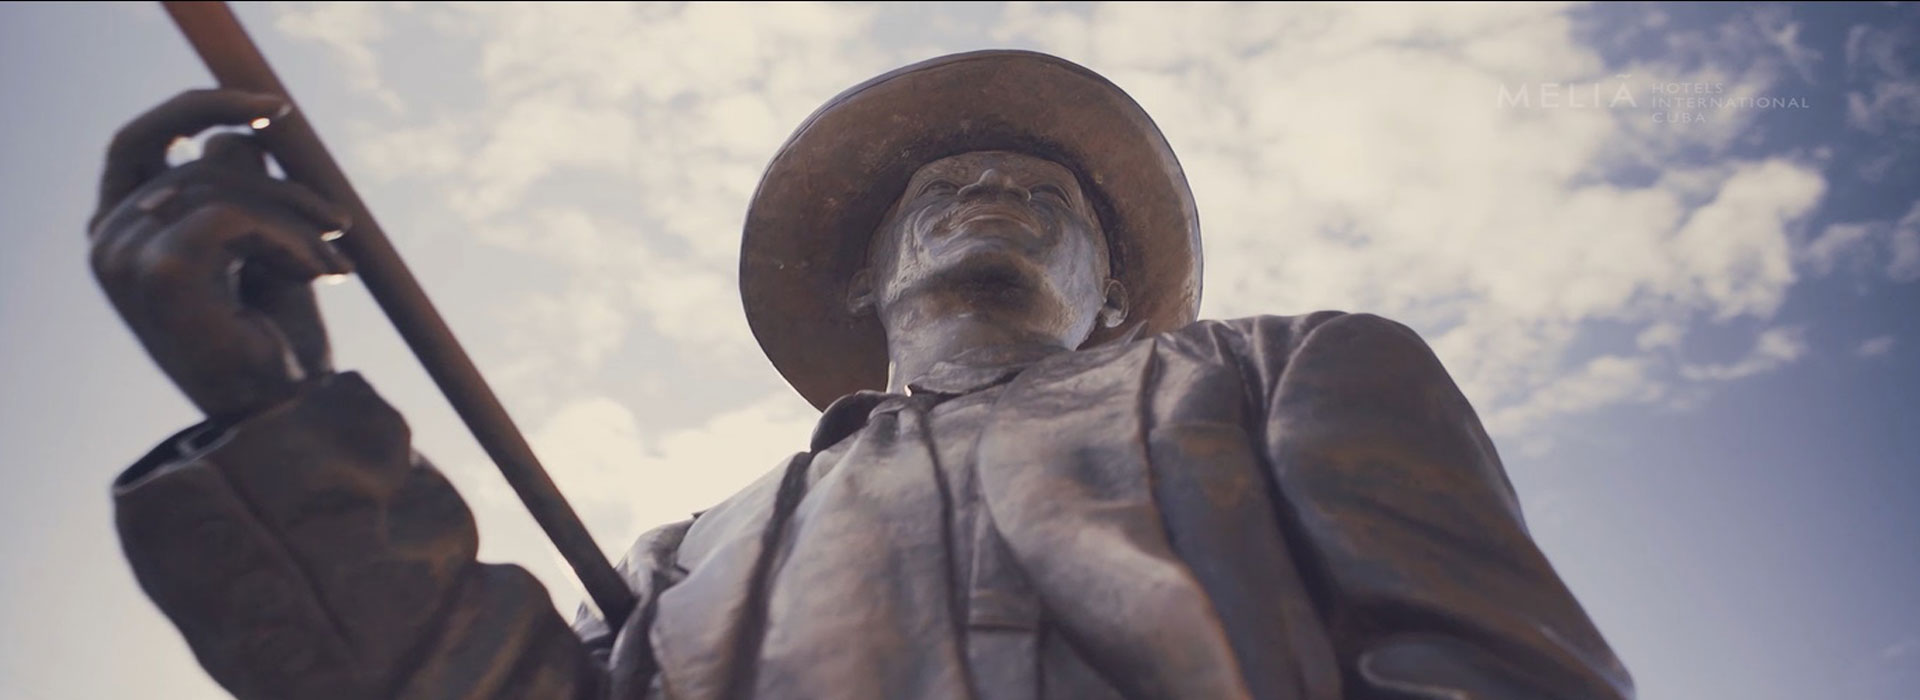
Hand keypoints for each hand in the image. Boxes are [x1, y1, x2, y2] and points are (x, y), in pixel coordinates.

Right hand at [89, 89, 353, 421]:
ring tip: (337, 264)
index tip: (272, 111)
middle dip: (273, 175)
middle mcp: (108, 241)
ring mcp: (122, 256)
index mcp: (125, 232)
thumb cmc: (273, 342)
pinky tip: (324, 276)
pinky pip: (234, 216)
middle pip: (190, 159)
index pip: (141, 140)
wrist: (280, 419)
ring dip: (298, 218)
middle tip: (339, 211)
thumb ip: (244, 195)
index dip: (199, 108)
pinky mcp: (157, 271)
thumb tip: (238, 139)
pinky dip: (291, 238)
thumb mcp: (264, 251)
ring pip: (220, 186)